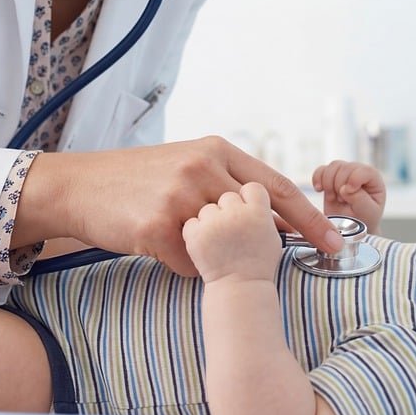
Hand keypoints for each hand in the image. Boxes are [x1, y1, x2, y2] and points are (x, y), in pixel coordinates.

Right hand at [20, 136, 341, 276]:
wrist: (80, 186)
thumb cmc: (138, 179)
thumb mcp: (188, 166)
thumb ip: (227, 184)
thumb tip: (273, 214)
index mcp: (216, 150)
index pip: (278, 187)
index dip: (311, 218)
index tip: (336, 241)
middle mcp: (203, 168)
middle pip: (257, 217)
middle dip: (272, 245)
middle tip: (284, 264)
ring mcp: (180, 197)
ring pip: (221, 244)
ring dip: (211, 254)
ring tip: (182, 239)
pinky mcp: (157, 225)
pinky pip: (188, 262)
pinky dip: (180, 263)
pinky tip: (158, 246)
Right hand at [312, 160, 385, 233]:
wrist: (350, 229)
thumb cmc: (364, 220)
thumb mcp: (367, 212)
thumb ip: (359, 199)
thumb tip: (344, 188)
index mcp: (373, 180)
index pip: (364, 170)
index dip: (354, 179)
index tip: (348, 193)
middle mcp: (360, 173)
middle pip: (345, 167)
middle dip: (339, 185)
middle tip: (341, 201)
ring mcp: (345, 174)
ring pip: (333, 167)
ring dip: (328, 183)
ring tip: (332, 198)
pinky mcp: (331, 177)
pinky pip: (321, 170)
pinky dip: (317, 178)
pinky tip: (319, 190)